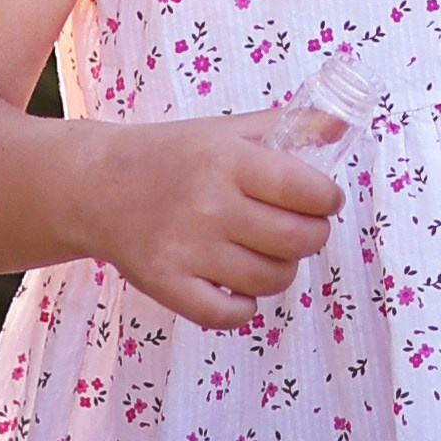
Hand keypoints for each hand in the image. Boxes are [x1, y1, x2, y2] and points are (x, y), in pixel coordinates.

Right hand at [93, 108, 342, 331]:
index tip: (326, 200)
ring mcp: (185, 248)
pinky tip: (240, 287)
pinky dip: (245, 308)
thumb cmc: (173, 155)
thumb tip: (341, 126)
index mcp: (227, 160)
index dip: (328, 199)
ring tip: (273, 254)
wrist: (98, 185)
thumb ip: (287, 125)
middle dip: (314, 236)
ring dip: (284, 270)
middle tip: (306, 229)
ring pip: (269, 279)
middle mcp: (208, 204)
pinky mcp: (165, 284)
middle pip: (295, 239)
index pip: (304, 190)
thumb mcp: (227, 130)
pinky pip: (227, 315)